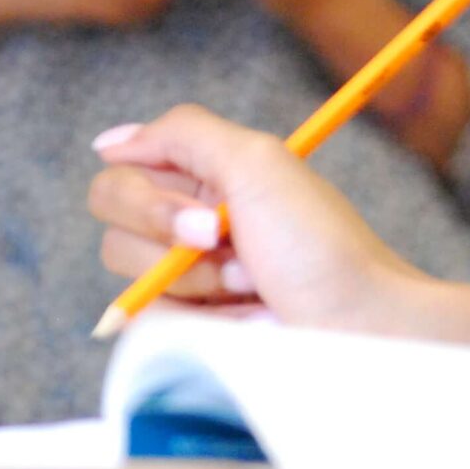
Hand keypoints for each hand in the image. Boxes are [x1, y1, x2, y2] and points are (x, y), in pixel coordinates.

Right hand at [87, 105, 432, 333]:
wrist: (361, 326)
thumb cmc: (320, 246)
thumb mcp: (259, 162)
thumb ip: (182, 133)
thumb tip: (109, 141)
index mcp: (203, 180)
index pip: (119, 176)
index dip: (149, 199)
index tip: (208, 215)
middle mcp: (189, 228)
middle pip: (114, 231)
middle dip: (174, 242)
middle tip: (231, 244)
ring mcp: (191, 285)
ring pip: (132, 284)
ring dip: (200, 282)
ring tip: (254, 286)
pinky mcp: (195, 334)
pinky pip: (153, 328)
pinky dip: (204, 322)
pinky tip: (250, 321)